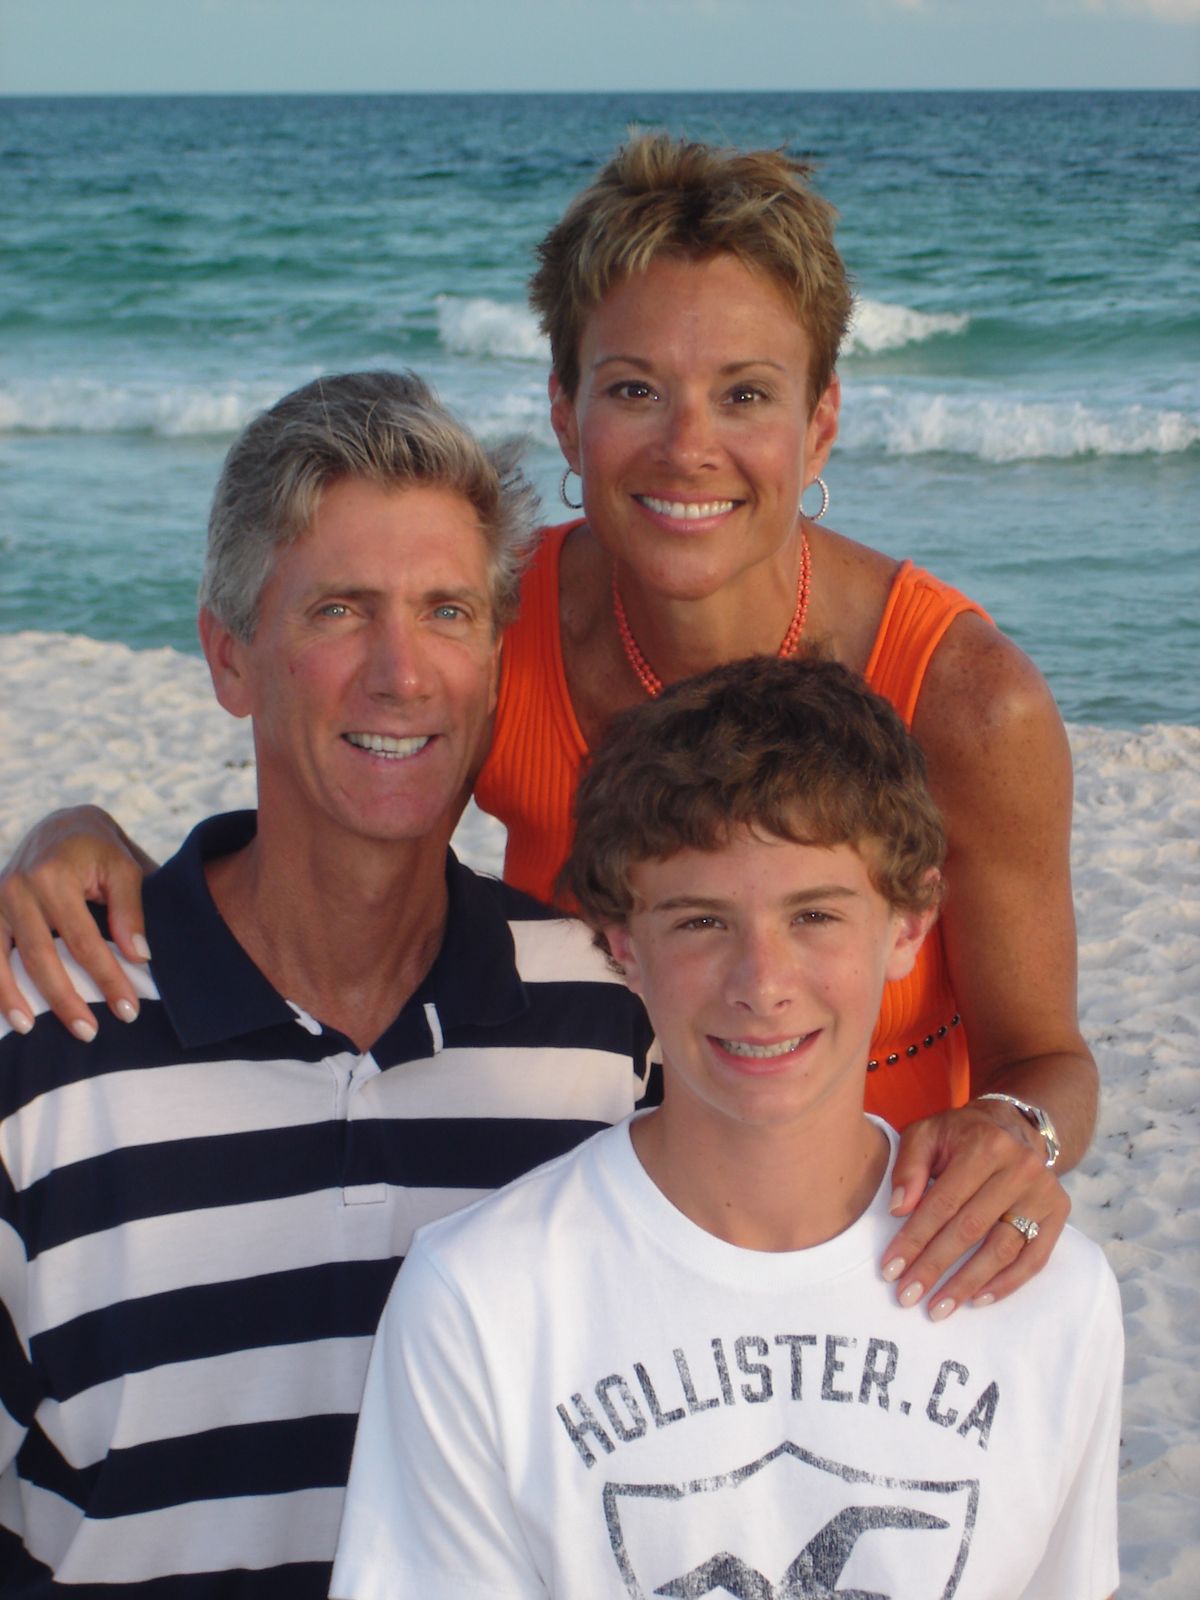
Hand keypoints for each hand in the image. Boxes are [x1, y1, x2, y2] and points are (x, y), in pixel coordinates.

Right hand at [0, 806, 154, 1038]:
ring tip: (31, 1030)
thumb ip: (130, 911)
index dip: (107, 978)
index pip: (85, 940)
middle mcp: (19, 887)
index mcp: (55, 875)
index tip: (127, 1010)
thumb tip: (138, 956)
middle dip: (65, 999)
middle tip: (90, 1032)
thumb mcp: (124, 868)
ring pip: (2, 959)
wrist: (61, 824)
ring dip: (15, 999)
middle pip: (41, 956)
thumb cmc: (99, 850)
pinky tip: (7, 1010)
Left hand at [881, 1100, 1069, 1318]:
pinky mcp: (1058, 1213)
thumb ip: (909, 1166)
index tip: (890, 1269)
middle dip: (935, 1267)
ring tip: (938, 1308)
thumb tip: (899, 1209)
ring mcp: (1043, 1192)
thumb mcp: (926, 1134)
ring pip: (1002, 1249)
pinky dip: (1007, 1283)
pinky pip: (1034, 1258)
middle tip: (908, 1295)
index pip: (943, 1202)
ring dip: (967, 1283)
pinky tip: (978, 1299)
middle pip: (971, 1229)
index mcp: (984, 1145)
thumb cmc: (961, 1135)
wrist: (1013, 1125)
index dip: (915, 1238)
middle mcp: (1019, 1168)